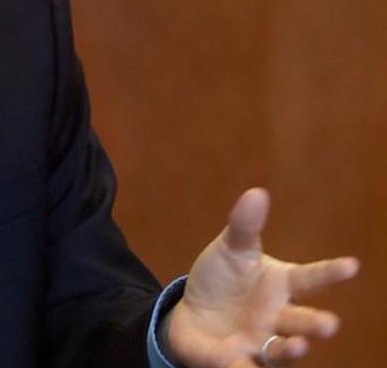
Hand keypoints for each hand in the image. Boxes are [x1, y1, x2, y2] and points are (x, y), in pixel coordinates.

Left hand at [165, 188, 358, 367]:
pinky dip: (244, 367)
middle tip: (328, 323)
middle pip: (301, 321)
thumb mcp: (230, 250)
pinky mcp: (236, 360)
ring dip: (292, 349)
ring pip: (281, 349)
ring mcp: (260, 341)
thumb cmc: (222, 280)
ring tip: (300, 346)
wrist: (192, 313)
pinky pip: (242, 367)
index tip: (351, 265)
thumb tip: (256, 193)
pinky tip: (242, 363)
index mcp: (281, 285)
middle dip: (315, 324)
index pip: (310, 278)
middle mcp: (279, 317)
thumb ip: (244, 226)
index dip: (330, 273)